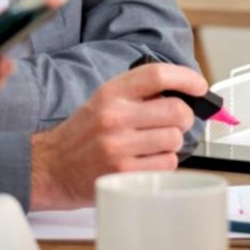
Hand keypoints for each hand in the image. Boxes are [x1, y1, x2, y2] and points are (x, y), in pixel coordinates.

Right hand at [28, 62, 205, 209]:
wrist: (50, 167)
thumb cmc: (82, 134)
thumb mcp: (103, 101)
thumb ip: (138, 94)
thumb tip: (183, 93)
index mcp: (110, 93)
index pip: (157, 75)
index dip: (186, 78)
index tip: (199, 86)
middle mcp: (114, 117)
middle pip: (176, 110)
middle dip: (184, 117)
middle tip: (176, 122)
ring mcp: (119, 147)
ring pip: (175, 139)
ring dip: (171, 142)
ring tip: (152, 145)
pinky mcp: (124, 173)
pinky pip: (167, 164)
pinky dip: (164, 163)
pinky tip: (145, 161)